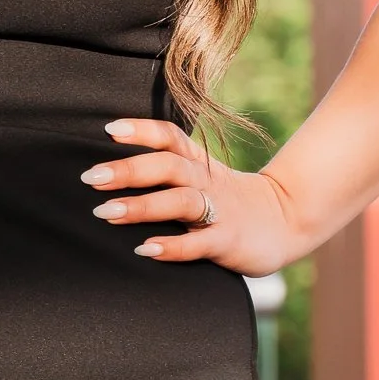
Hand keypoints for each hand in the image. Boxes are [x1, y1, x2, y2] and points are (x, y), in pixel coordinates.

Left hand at [80, 118, 303, 274]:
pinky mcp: (229, 241)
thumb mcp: (203, 176)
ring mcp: (220, 211)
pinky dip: (172, 246)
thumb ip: (169, 170)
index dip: (142, 130)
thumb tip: (113, 170)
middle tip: (92, 177)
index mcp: (199, 163)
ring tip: (107, 212)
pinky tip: (145, 249)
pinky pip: (199, 243)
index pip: (170, 137)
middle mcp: (207, 181)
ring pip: (181, 201)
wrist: (286, 221)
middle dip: (129, 170)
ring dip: (143, 206)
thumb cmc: (230, 199)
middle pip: (169, 166)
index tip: (109, 130)